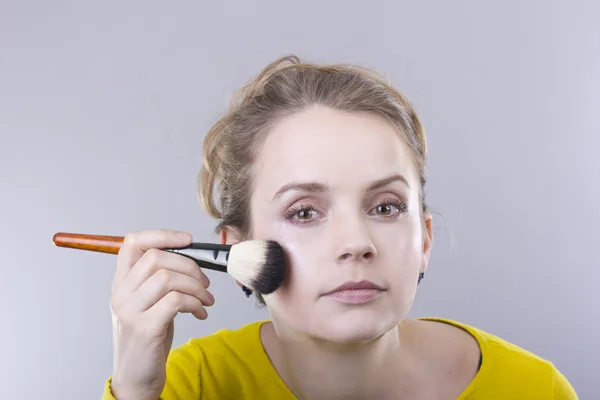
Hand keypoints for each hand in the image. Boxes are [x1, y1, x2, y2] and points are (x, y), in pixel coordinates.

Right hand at [108, 229, 213, 399]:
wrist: (138, 377)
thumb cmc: (150, 336)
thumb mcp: (151, 302)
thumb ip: (161, 279)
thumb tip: (192, 257)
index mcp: (121, 282)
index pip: (132, 242)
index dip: (162, 235)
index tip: (188, 240)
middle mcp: (120, 293)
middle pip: (156, 257)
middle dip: (189, 265)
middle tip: (205, 282)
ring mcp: (130, 310)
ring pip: (168, 278)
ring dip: (196, 287)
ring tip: (206, 300)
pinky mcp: (145, 328)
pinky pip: (176, 301)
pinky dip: (195, 304)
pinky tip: (200, 313)